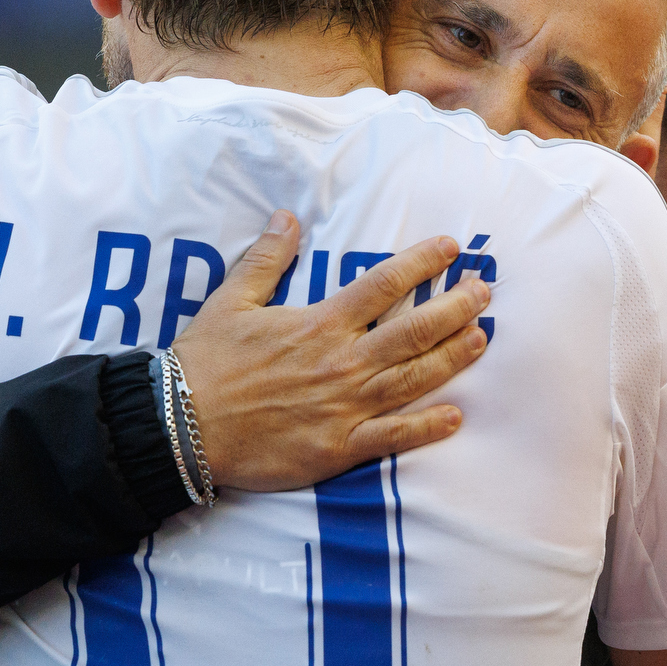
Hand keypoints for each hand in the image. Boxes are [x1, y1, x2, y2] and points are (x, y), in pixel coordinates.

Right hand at [175, 210, 488, 490]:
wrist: (181, 426)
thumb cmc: (205, 362)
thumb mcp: (231, 299)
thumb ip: (266, 259)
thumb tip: (286, 217)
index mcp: (320, 323)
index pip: (384, 284)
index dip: (422, 263)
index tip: (452, 248)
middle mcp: (341, 362)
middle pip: (413, 331)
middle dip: (454, 308)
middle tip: (485, 292)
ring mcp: (344, 407)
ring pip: (412, 379)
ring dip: (452, 358)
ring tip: (482, 338)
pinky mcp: (338, 448)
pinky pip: (392, 437)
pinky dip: (426, 427)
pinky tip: (456, 416)